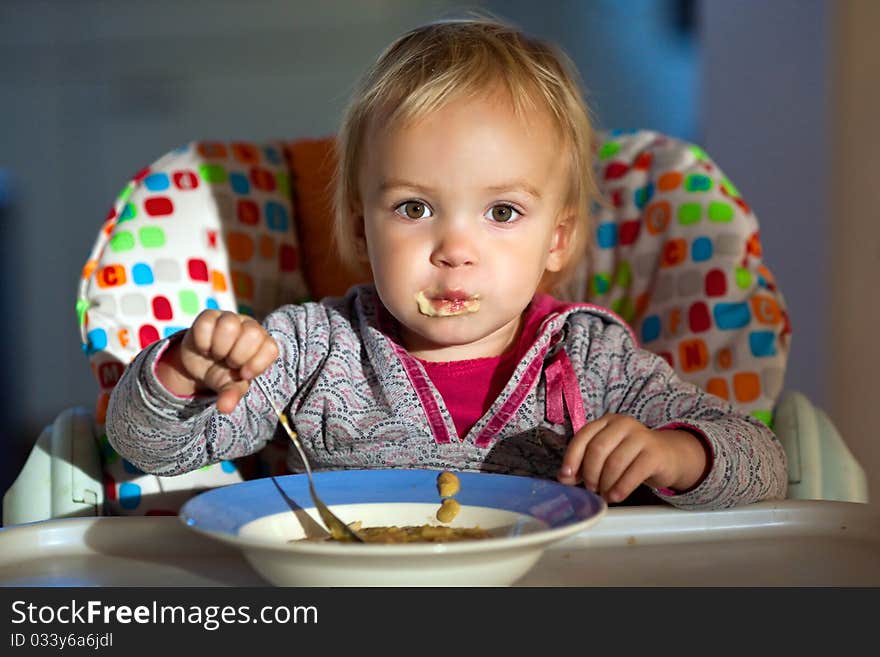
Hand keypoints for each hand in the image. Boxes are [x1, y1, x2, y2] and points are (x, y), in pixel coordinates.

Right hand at [156, 310, 279, 413]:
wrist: (199, 364)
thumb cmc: (223, 373)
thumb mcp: (230, 385)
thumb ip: (232, 394)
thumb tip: (224, 408)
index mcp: (263, 343)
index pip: (270, 348)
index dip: (257, 363)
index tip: (243, 374)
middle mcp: (250, 327)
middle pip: (253, 334)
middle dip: (237, 356)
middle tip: (228, 363)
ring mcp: (230, 318)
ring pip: (230, 325)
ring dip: (220, 347)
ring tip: (217, 355)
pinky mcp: (209, 315)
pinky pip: (206, 324)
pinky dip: (203, 342)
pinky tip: (204, 347)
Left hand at [557, 414, 707, 502]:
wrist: (668, 456)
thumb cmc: (630, 457)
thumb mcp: (607, 456)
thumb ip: (585, 464)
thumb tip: (564, 478)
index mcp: (606, 422)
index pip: (583, 436)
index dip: (572, 458)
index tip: (566, 477)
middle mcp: (623, 424)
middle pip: (598, 449)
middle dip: (590, 473)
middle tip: (591, 488)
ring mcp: (641, 436)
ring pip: (615, 462)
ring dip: (606, 483)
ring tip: (605, 495)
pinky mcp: (655, 453)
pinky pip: (634, 472)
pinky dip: (621, 488)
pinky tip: (616, 496)